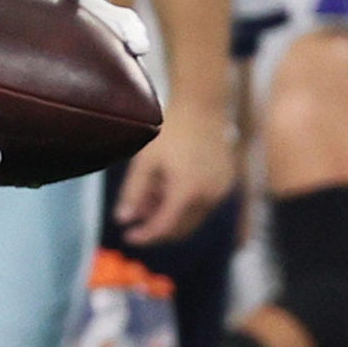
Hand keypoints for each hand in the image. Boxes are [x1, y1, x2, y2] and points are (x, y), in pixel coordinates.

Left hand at [115, 98, 235, 244]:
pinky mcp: (226, 183)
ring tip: (149, 195)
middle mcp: (209, 195)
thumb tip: (122, 220)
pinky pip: (203, 204)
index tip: (129, 237)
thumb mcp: (145, 162)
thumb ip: (133, 193)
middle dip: (156, 227)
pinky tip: (166, 186)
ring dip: (169, 215)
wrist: (202, 108)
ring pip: (191, 217)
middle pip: (179, 227)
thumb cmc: (171, 131)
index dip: (145, 236)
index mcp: (187, 191)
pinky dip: (184, 204)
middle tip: (135, 218)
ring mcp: (220, 190)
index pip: (164, 227)